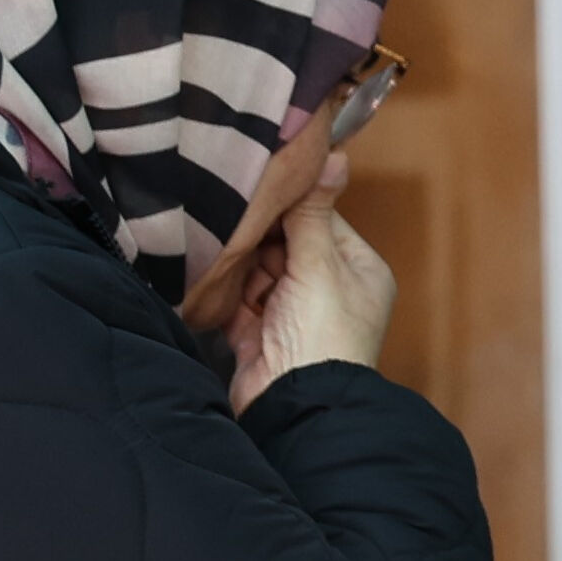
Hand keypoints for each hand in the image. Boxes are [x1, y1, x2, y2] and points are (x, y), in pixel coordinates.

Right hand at [234, 166, 393, 408]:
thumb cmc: (322, 335)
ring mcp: (293, 311)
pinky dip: (225, 289)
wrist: (294, 404)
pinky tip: (203, 269)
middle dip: (259, 236)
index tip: (255, 184)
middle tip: (226, 212)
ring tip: (212, 240)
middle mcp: (330, 287)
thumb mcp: (319, 264)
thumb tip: (335, 155)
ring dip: (239, 262)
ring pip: (258, 270)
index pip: (321, 218)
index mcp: (358, 268)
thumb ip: (313, 212)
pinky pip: (238, 299)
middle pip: (285, 243)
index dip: (290, 205)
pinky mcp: (260, 332)